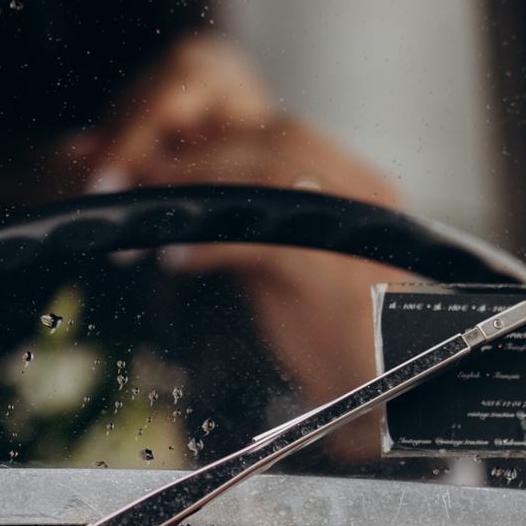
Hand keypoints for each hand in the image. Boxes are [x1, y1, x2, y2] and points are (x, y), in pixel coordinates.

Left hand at [72, 32, 399, 417]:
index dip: (220, 136)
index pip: (286, 131)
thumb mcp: (294, 255)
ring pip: (267, 177)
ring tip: (157, 217)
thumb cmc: (333, 329)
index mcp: (361, 188)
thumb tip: (190, 178)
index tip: (166, 154)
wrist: (377, 395)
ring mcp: (352, 238)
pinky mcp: (332, 280)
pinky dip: (207, 245)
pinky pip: (259, 242)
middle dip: (202, 154)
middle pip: (275, 141)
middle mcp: (365, 202)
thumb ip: (255, 213)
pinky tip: (174, 259)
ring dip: (200, 191)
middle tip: (148, 178)